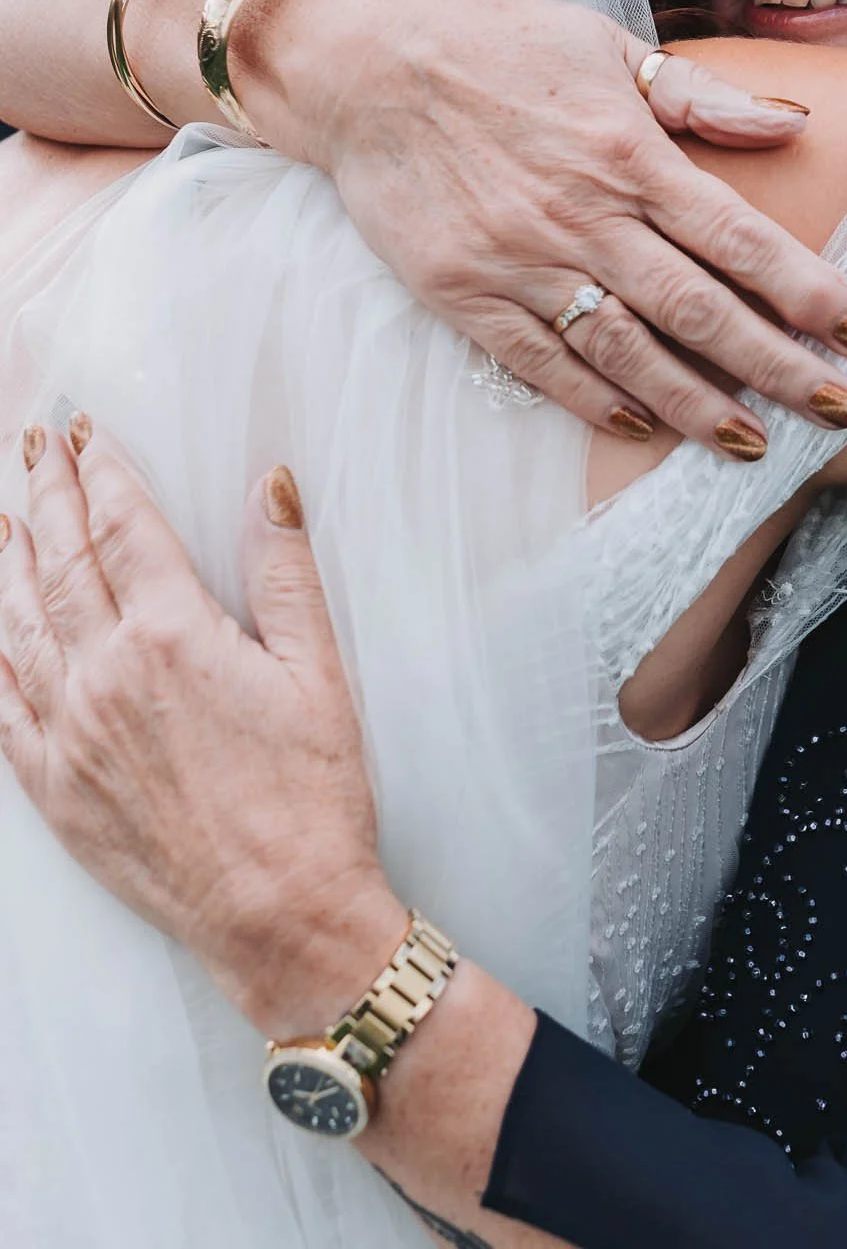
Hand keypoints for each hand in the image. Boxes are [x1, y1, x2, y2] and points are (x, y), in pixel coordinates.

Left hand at [0, 419, 405, 1037]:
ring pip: (18, 624)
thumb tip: (270, 486)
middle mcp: (106, 675)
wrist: (279, 913)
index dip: (106, 471)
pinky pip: (2, 708)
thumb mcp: (318, 670)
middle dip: (48, 493)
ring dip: (8, 561)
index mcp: (172, 635)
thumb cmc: (310, 794)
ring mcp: (70, 733)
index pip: (125, 527)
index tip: (90, 431)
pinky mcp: (54, 789)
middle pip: (62, 561)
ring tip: (2, 517)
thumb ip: (284, 570)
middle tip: (36, 446)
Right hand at [243, 0, 846, 454]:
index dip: (810, 292)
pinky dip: (595, 400)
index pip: (740, 239)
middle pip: (699, 311)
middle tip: (838, 411)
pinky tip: (644, 425)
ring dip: (697, 405)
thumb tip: (794, 123)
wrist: (366, 67)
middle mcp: (583, 217)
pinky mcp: (466, 294)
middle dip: (779, 367)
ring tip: (753, 444)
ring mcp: (521, 263)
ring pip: (628, 352)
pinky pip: (543, 364)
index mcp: (628, 153)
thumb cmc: (499, 45)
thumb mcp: (606, 46)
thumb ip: (701, 97)